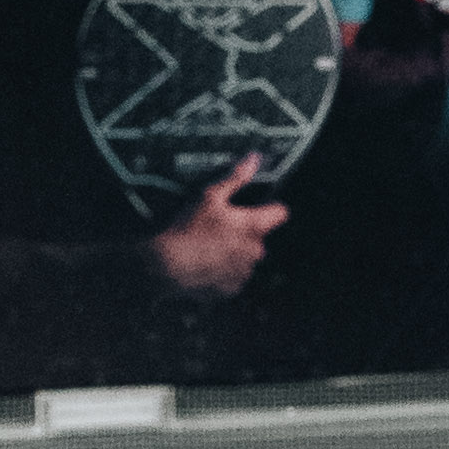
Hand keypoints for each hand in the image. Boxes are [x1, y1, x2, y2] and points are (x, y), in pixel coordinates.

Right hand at [150, 160, 282, 300]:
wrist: (168, 265)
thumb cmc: (188, 229)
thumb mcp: (210, 196)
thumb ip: (236, 177)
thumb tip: (254, 159)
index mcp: (253, 227)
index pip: (281, 213)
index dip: (271, 208)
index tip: (261, 207)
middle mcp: (254, 251)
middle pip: (259, 237)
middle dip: (246, 232)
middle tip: (222, 227)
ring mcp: (244, 272)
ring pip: (247, 258)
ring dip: (235, 252)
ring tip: (211, 246)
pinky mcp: (231, 289)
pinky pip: (234, 277)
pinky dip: (225, 270)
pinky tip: (208, 262)